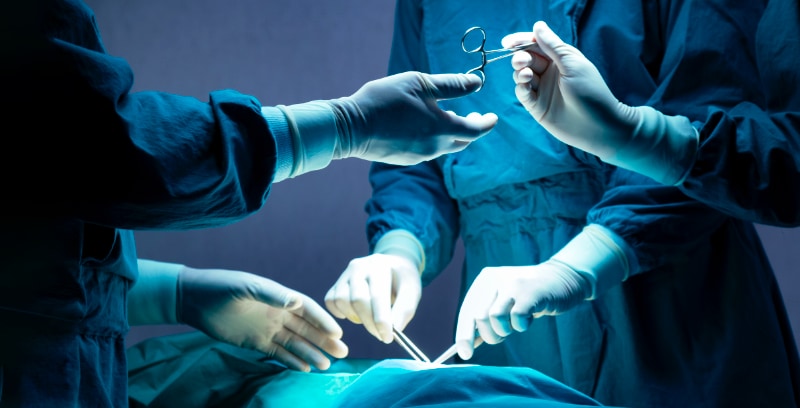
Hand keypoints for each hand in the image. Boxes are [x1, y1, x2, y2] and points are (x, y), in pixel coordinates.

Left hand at [177, 267, 348, 371]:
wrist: (194, 299)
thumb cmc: (221, 287)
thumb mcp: (246, 287)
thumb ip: (271, 294)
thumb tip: (296, 302)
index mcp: (279, 297)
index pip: (307, 310)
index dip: (323, 321)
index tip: (338, 332)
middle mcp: (277, 313)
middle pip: (306, 329)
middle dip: (324, 340)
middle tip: (343, 353)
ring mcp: (267, 328)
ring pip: (295, 343)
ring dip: (311, 353)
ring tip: (327, 365)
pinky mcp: (255, 342)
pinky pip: (278, 353)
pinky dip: (291, 361)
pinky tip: (305, 369)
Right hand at [325, 253, 421, 343]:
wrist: (392, 266)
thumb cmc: (402, 281)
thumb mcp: (412, 291)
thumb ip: (405, 309)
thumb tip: (395, 329)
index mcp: (380, 266)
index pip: (377, 296)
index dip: (381, 320)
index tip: (388, 338)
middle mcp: (359, 266)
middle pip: (357, 300)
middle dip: (370, 323)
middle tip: (382, 336)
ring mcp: (345, 274)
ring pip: (341, 300)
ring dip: (355, 317)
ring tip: (370, 319)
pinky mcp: (337, 283)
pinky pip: (330, 301)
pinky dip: (340, 313)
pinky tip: (356, 315)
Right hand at [332, 71, 498, 164]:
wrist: (351, 127)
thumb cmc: (385, 100)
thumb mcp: (420, 83)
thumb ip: (452, 85)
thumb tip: (478, 83)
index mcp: (442, 128)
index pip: (476, 130)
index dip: (486, 123)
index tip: (492, 116)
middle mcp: (435, 147)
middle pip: (462, 141)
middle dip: (471, 128)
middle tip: (473, 114)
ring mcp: (419, 156)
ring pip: (444, 146)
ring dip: (450, 132)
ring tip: (445, 115)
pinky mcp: (406, 159)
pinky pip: (428, 149)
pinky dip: (433, 138)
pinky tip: (421, 125)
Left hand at [454, 260, 591, 359]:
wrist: (562, 278)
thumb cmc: (529, 297)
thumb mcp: (503, 302)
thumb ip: (485, 319)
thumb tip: (465, 347)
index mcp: (484, 279)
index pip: (467, 311)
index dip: (464, 335)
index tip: (465, 354)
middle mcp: (494, 278)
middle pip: (478, 318)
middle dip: (490, 335)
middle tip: (504, 334)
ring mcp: (512, 283)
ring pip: (495, 318)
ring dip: (506, 330)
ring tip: (517, 323)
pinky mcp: (530, 291)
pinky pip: (517, 319)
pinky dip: (522, 326)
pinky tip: (530, 317)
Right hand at [502, 21, 639, 161]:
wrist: (598, 127)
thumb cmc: (591, 92)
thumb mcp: (572, 64)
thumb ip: (553, 46)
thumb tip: (538, 26)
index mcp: (560, 59)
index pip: (536, 45)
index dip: (521, 42)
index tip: (508, 42)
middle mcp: (549, 73)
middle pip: (527, 59)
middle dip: (520, 58)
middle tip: (521, 61)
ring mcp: (542, 90)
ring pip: (521, 75)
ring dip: (519, 72)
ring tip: (526, 75)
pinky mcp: (536, 106)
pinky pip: (522, 93)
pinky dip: (520, 87)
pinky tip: (525, 84)